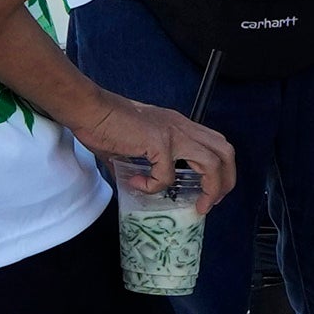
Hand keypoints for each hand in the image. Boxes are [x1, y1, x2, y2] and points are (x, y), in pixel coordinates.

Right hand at [80, 100, 229, 209]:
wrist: (87, 108)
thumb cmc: (104, 122)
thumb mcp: (132, 146)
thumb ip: (141, 165)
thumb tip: (137, 185)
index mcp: (178, 125)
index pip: (215, 144)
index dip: (220, 169)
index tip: (210, 191)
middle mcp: (181, 126)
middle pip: (225, 151)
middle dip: (226, 181)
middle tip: (212, 201)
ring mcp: (173, 133)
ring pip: (212, 162)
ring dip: (210, 188)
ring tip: (197, 204)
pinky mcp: (158, 141)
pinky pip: (166, 175)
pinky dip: (155, 187)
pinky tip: (138, 184)